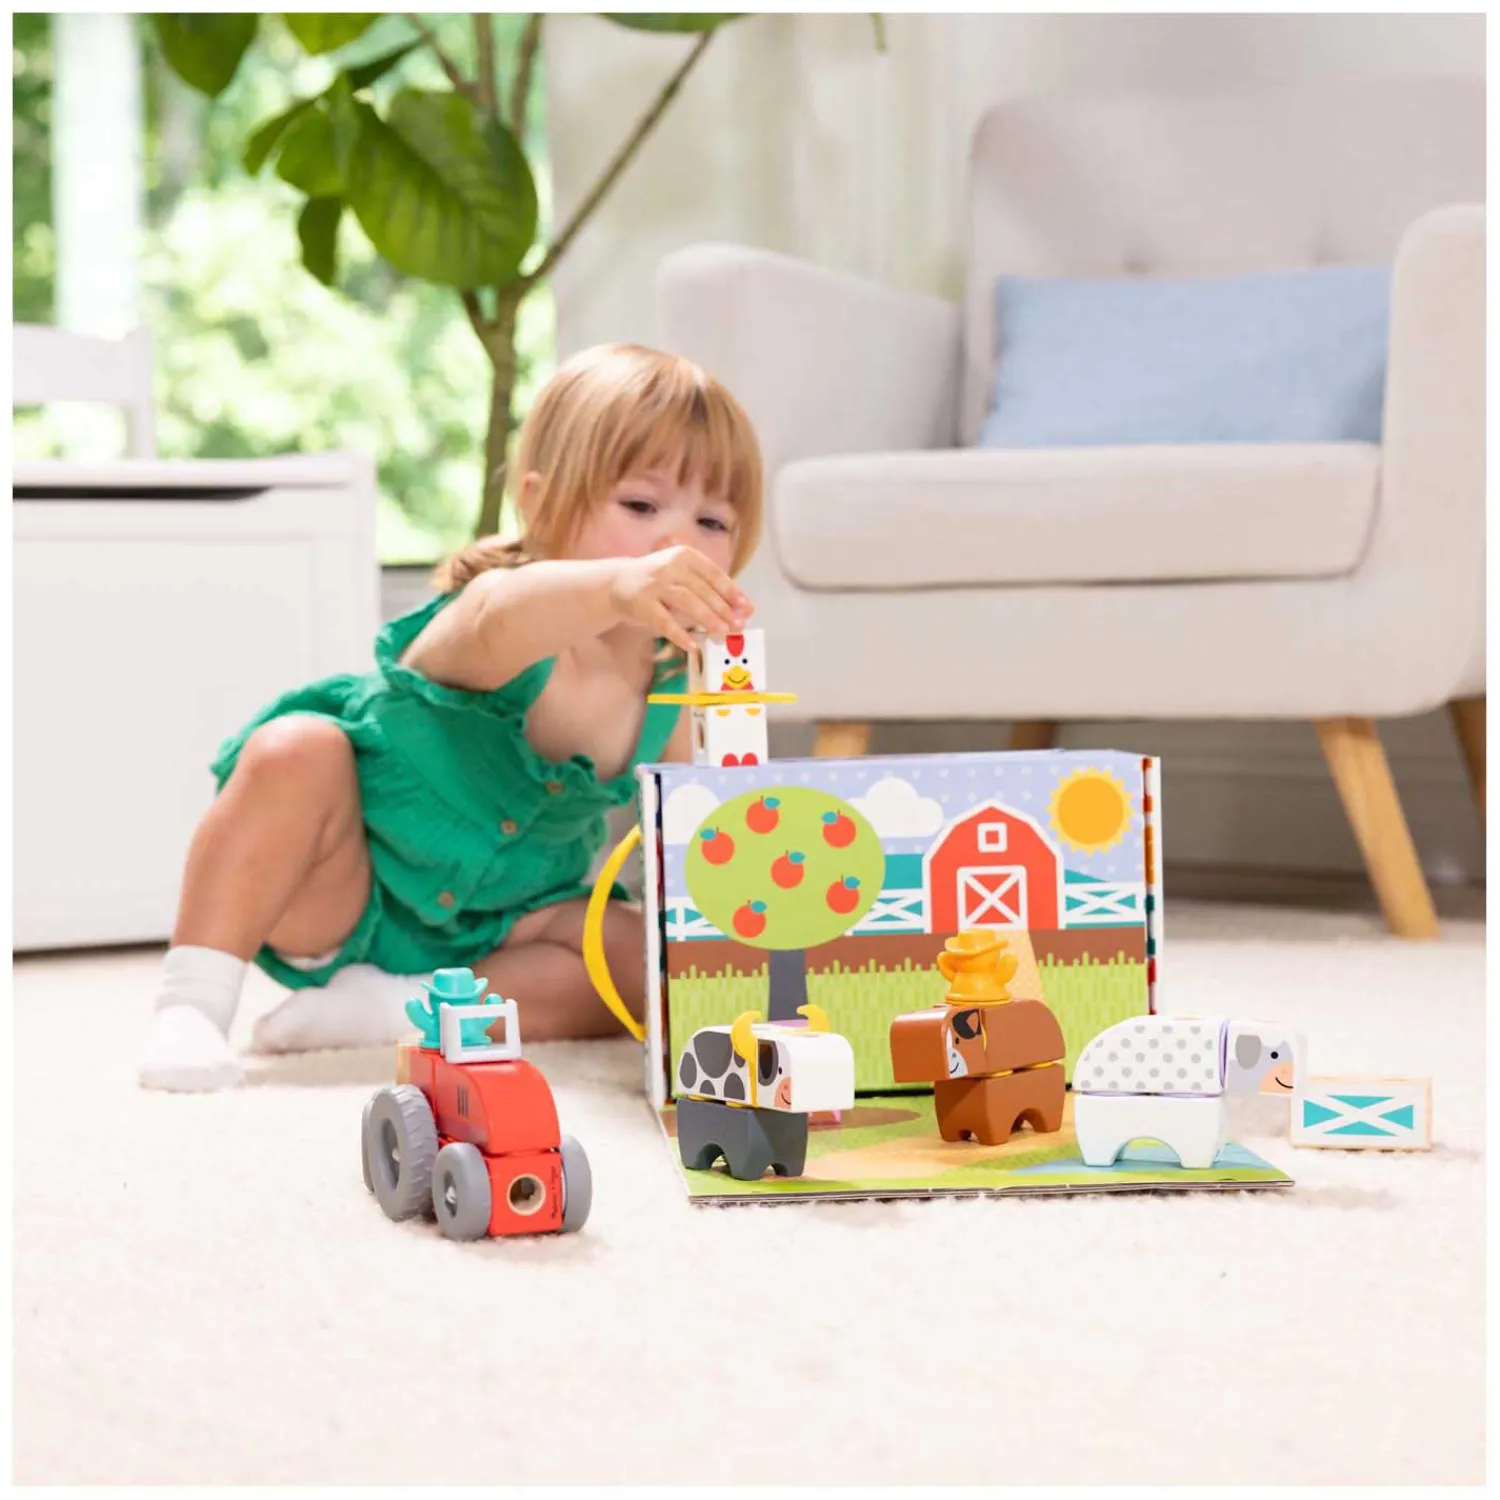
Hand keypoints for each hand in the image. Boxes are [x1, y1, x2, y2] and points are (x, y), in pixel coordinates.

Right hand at [608, 545, 751, 652]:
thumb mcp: (682, 575)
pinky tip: (692, 645)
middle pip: (702, 589)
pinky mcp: (641, 603)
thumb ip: (708, 588)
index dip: (732, 591)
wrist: (618, 582)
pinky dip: (679, 634)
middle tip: (738, 626)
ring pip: (686, 602)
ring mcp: (654, 584)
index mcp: (685, 556)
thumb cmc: (660, 581)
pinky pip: (664, 621)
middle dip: (723, 609)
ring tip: (723, 633)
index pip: (714, 574)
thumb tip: (740, 609)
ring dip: (707, 619)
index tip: (746, 608)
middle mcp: (670, 566)